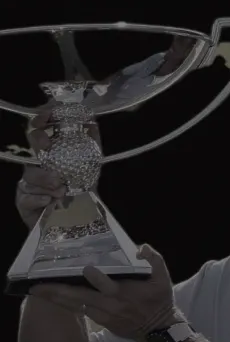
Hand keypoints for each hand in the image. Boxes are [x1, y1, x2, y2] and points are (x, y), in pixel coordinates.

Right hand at [14, 109, 100, 230]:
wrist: (75, 225)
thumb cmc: (78, 194)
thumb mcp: (89, 170)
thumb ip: (91, 147)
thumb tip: (93, 122)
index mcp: (47, 156)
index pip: (38, 130)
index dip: (40, 119)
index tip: (47, 115)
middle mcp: (34, 166)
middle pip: (29, 148)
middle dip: (37, 143)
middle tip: (47, 146)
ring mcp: (26, 184)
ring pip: (29, 175)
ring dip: (45, 179)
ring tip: (60, 188)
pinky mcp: (23, 202)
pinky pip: (26, 197)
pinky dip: (39, 198)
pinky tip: (49, 201)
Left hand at [29, 245, 177, 341]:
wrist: (159, 332)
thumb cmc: (159, 302)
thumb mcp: (163, 278)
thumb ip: (154, 259)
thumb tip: (139, 248)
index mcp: (123, 293)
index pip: (107, 285)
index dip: (97, 278)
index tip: (86, 269)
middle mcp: (109, 305)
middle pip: (80, 297)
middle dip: (57, 291)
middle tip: (37, 285)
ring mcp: (104, 316)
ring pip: (76, 306)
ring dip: (56, 299)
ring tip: (37, 292)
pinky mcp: (103, 323)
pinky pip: (81, 312)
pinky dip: (67, 305)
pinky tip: (53, 298)